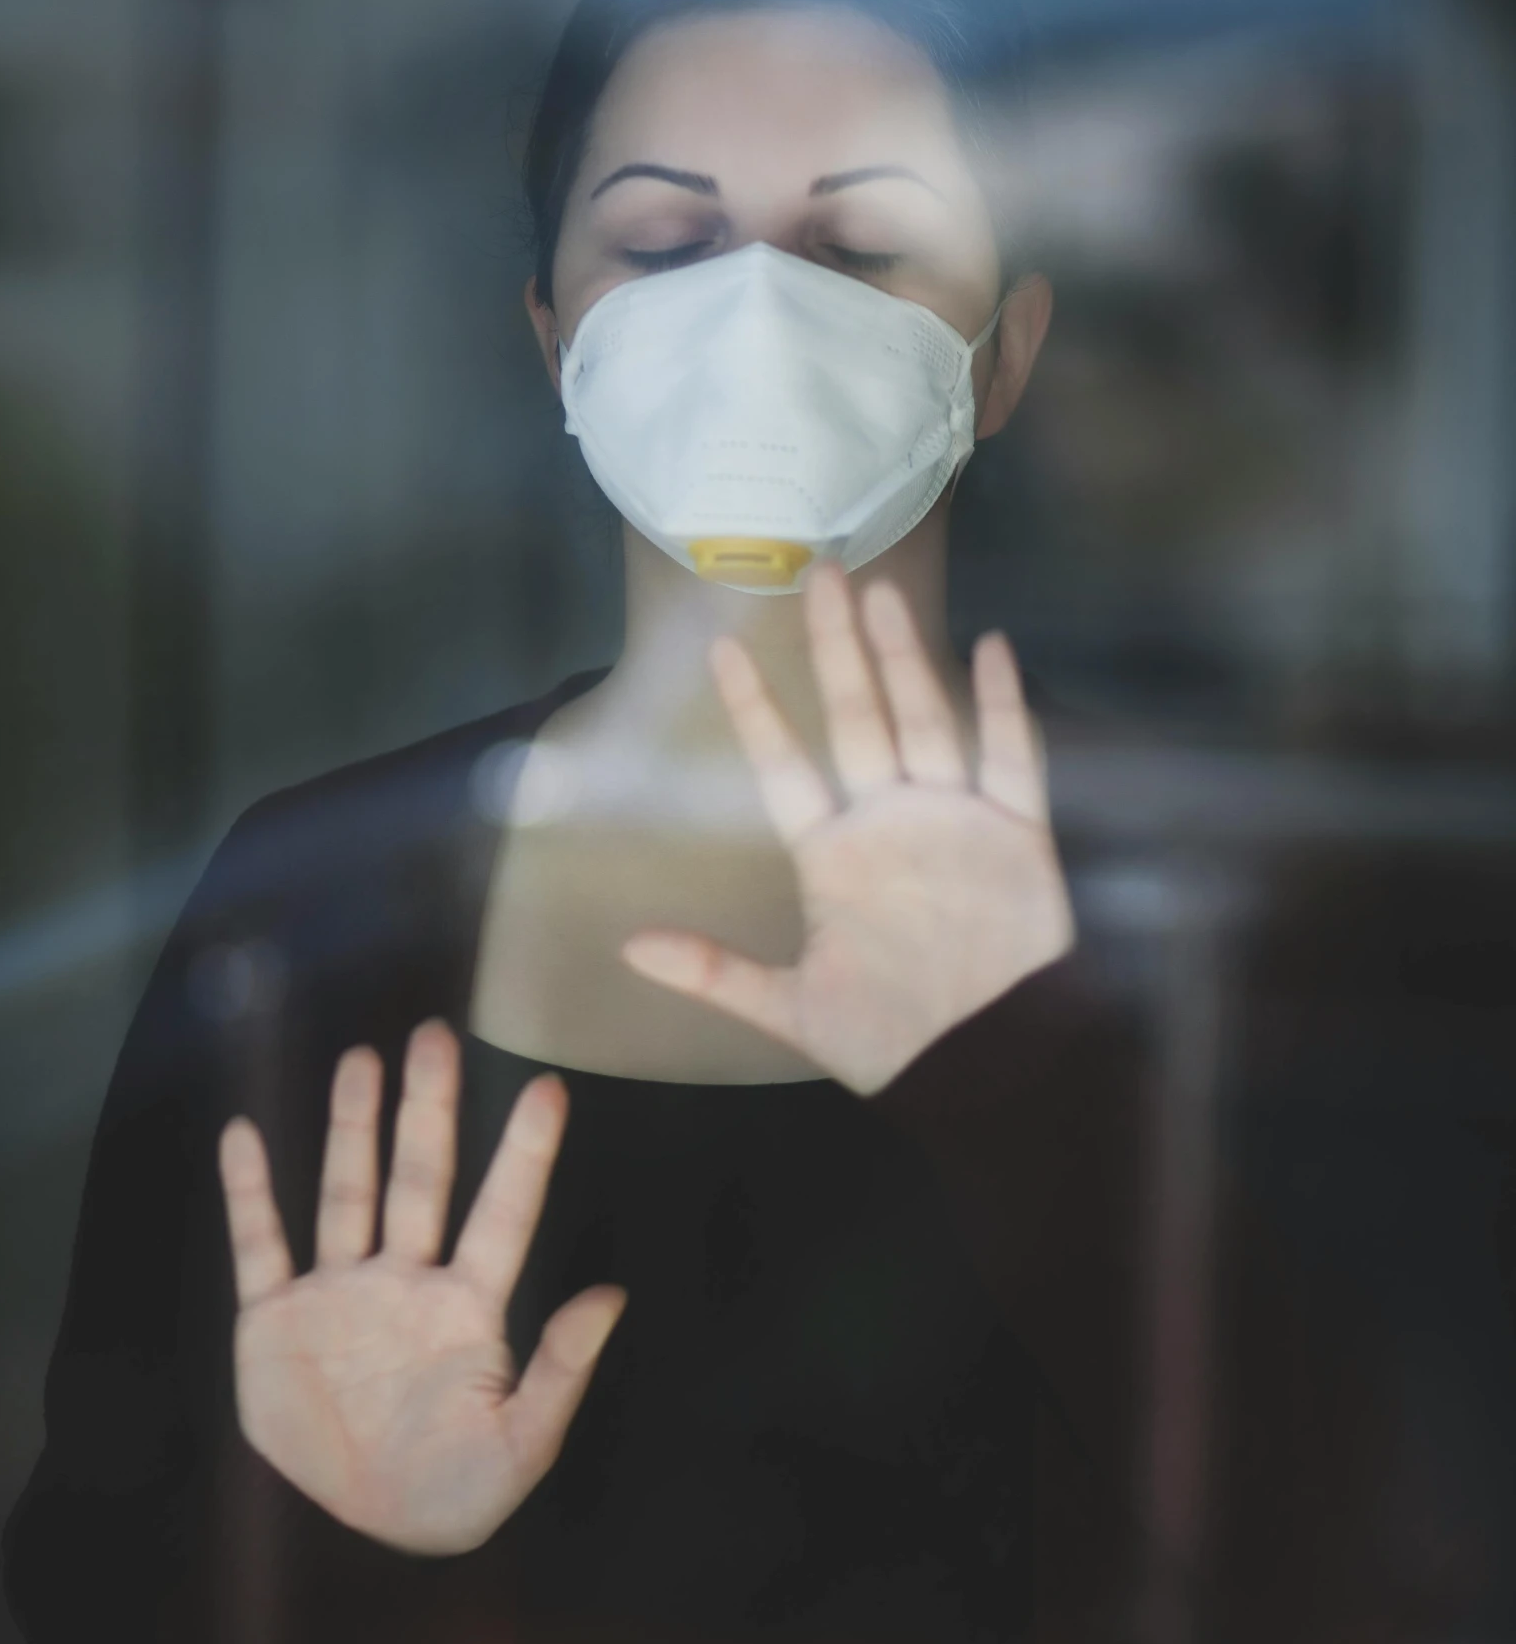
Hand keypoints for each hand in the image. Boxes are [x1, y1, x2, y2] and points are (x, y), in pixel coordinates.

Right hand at [217, 1022, 624, 1554]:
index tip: (547, 1089)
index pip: (503, 1215)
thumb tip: (611, 1294)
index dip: (523, 1155)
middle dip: (427, 1110)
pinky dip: (250, 1192)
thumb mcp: (520, 1447)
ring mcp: (339, 1294)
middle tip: (436, 1035)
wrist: (358, 1542)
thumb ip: (562, 1373)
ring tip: (362, 1059)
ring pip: (347, 1192)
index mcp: (469, 1309)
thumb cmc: (453, 1495)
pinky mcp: (275, 1320)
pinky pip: (260, 1243)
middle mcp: (405, 1282)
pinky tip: (244, 1132)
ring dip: (352, 1128)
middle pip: (419, 1180)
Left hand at [621, 565, 1073, 1094]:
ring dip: (903, 658)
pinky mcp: (1015, 834)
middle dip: (836, 648)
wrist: (984, 1070)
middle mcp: (888, 821)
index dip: (756, 711)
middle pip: (857, 717)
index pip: (784, 766)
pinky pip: (1010, 757)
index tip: (722, 652)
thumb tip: (630, 947)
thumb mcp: (792, 1008)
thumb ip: (716, 973)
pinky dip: (1005, 704)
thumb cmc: (889, 1041)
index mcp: (833, 855)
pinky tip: (992, 646)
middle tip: (819, 573)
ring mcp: (952, 820)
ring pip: (924, 719)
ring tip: (883, 593)